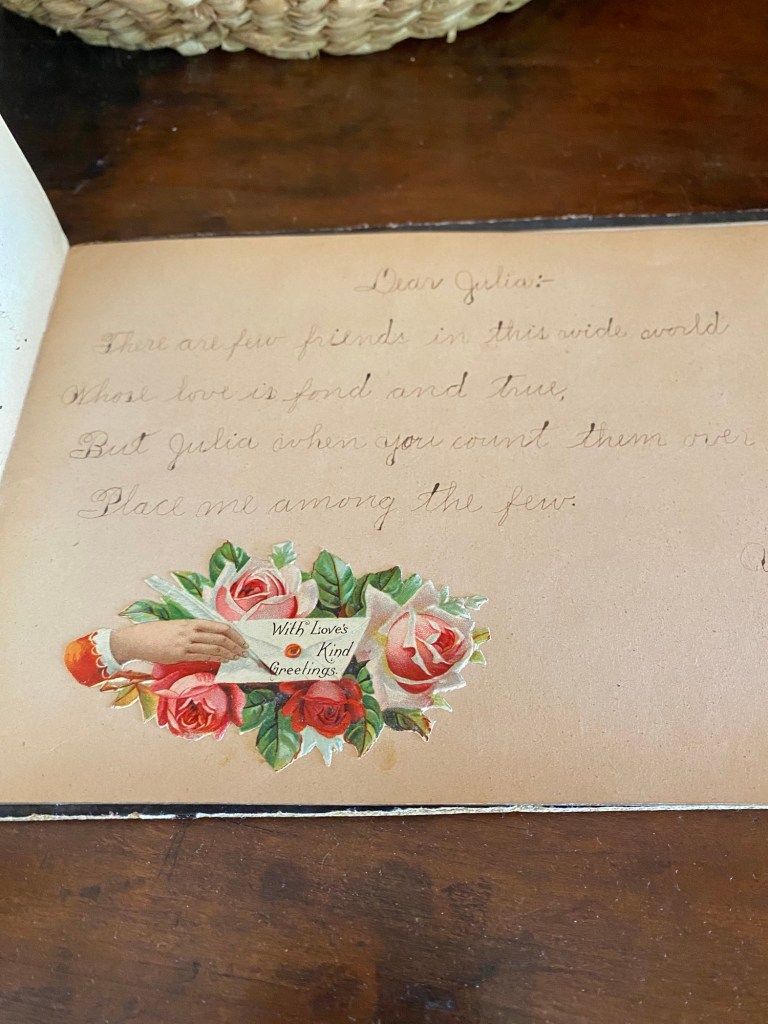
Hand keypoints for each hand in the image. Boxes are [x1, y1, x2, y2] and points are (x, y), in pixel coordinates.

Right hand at [110, 620, 247, 665]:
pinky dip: (215, 659)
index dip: (235, 634)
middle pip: (221, 637)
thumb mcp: (178, 626)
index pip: (220, 626)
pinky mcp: (179, 654)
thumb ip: (194, 631)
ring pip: (214, 648)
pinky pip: (202, 657)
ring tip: (236, 657)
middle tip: (244, 652)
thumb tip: (212, 638)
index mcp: (192, 621)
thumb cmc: (158, 633)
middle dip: (235, 645)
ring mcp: (185, 643)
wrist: (138, 639)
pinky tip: (222, 661)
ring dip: (228, 654)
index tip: (243, 641)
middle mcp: (190, 630)